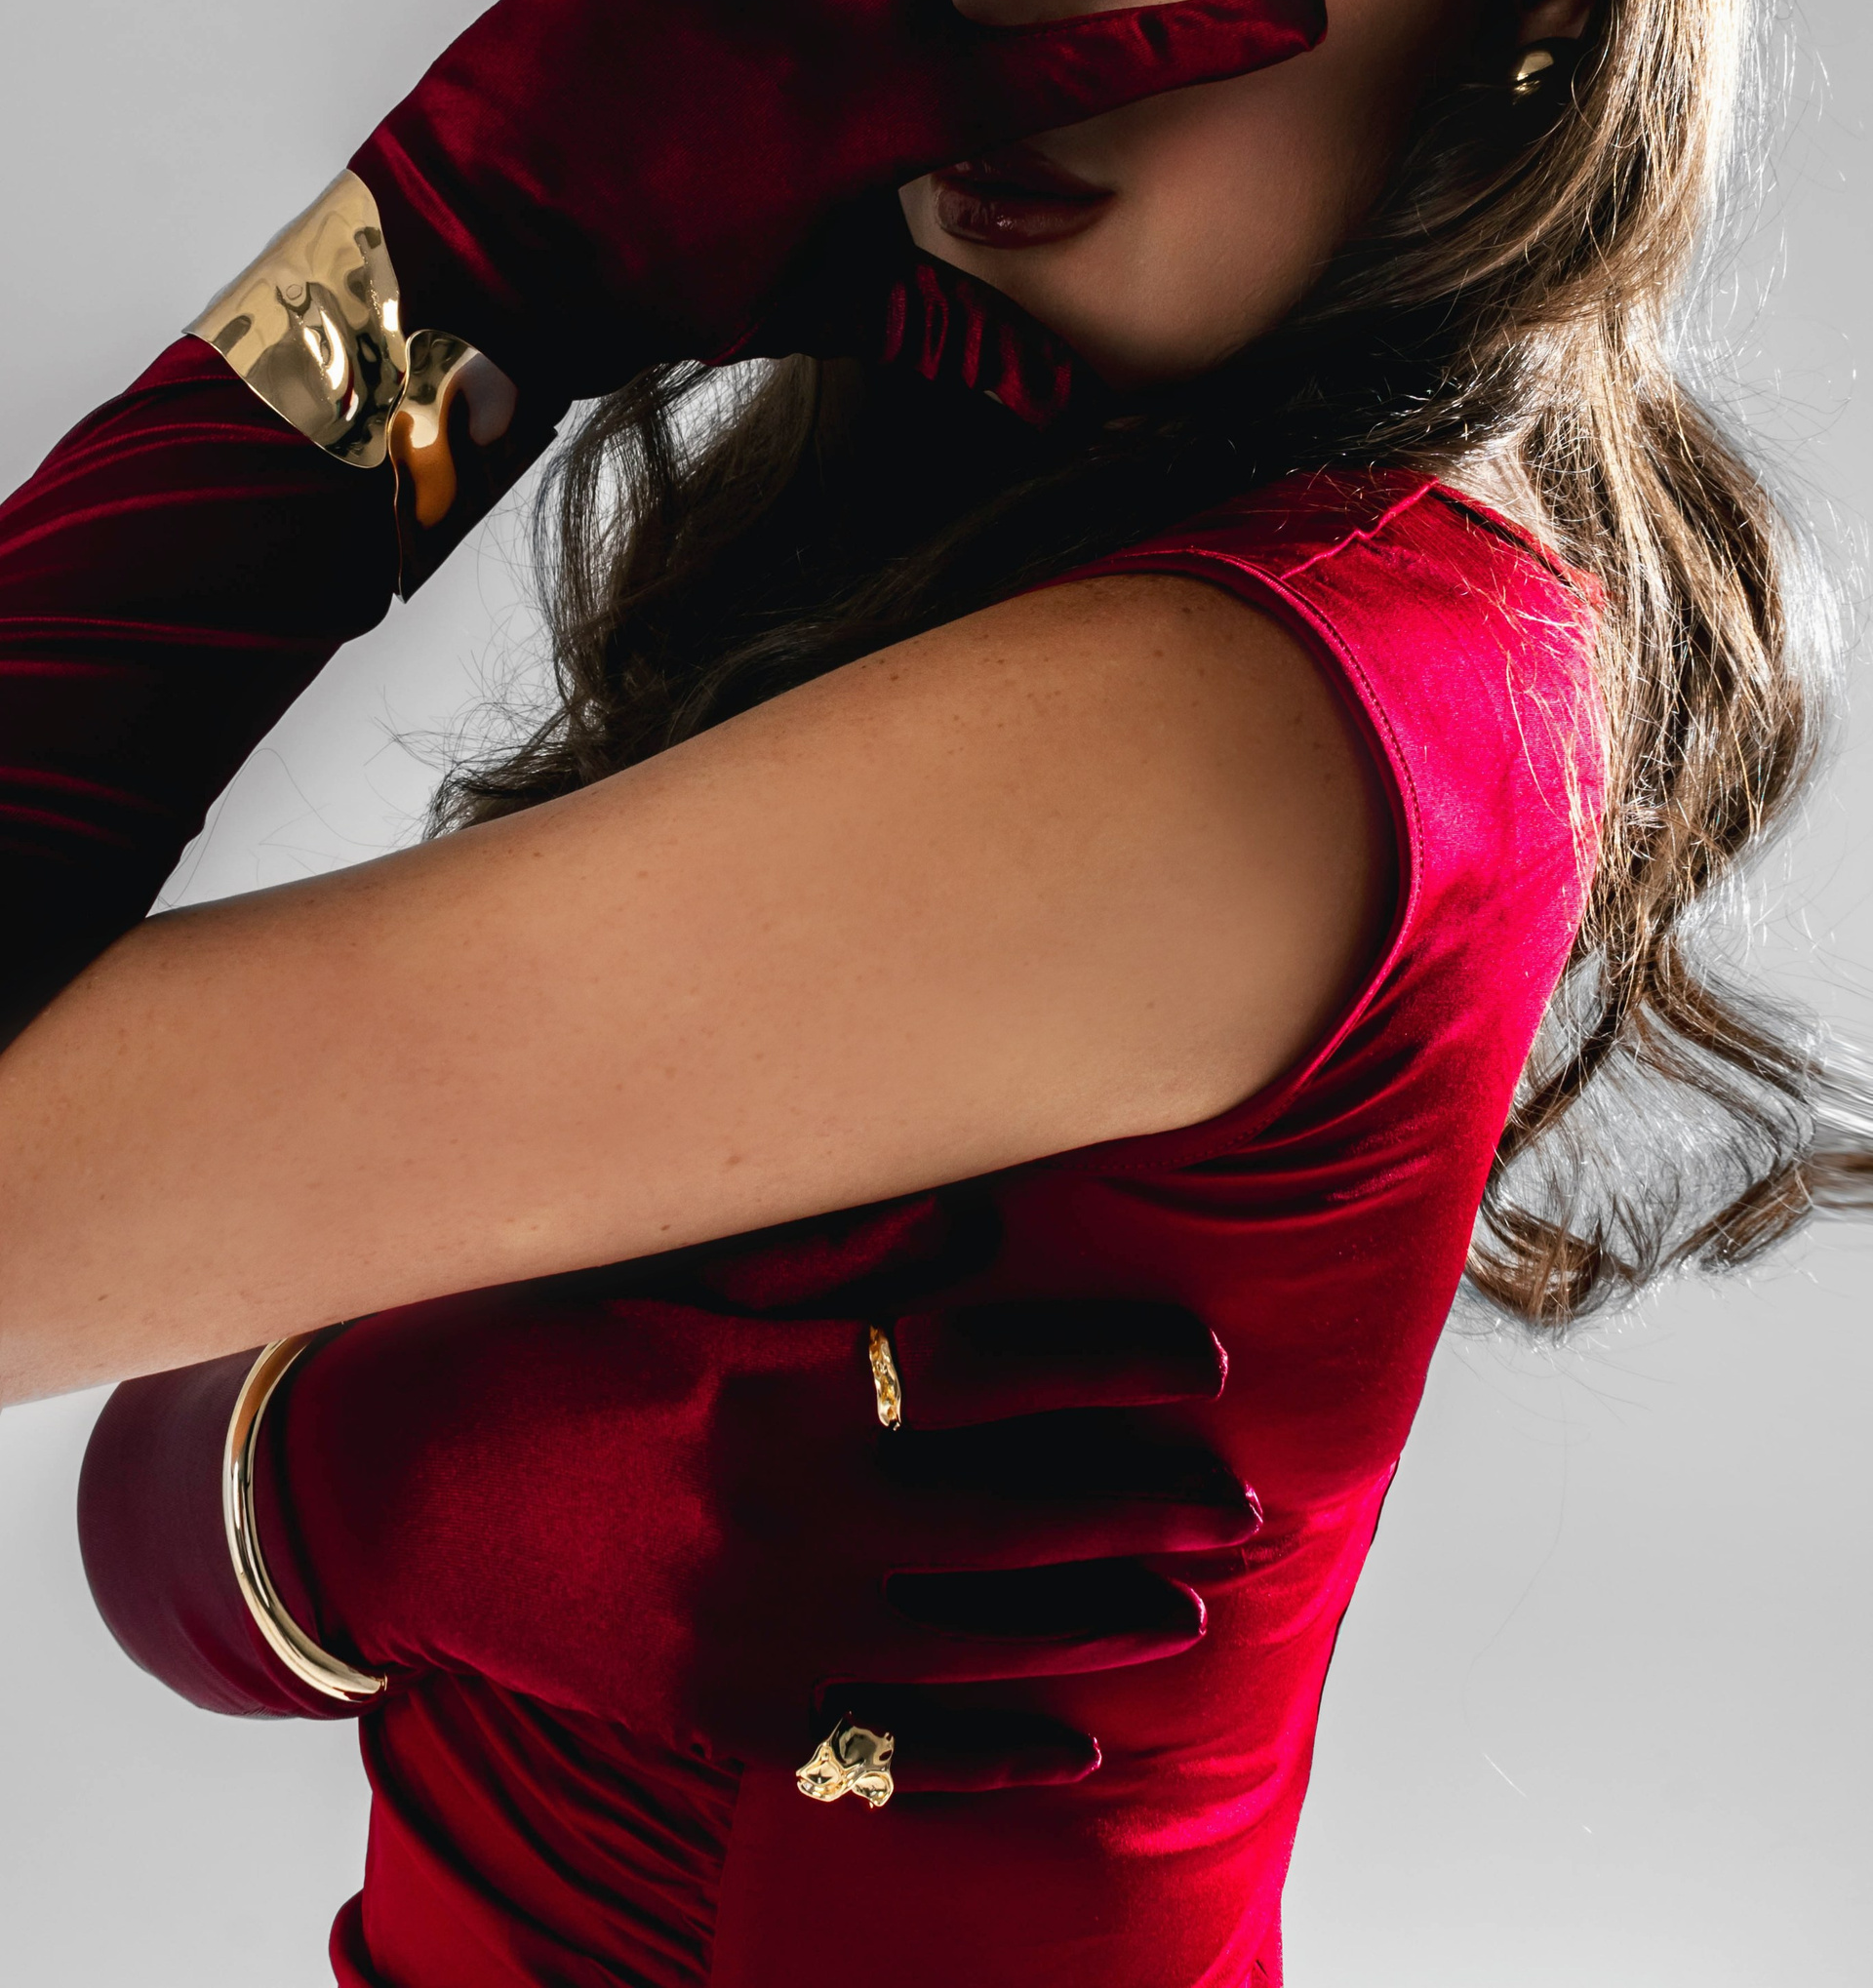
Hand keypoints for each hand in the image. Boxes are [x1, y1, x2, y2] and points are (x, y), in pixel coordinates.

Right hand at [268, 1287, 1258, 1791]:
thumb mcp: (670, 1276)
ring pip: (978, 1634)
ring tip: (1187, 1607)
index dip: (1114, 1362)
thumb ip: (830, 1260)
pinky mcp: (730, 1718)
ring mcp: (762, 1634)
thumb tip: (982, 1223)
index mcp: (776, 1385)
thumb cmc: (534, 1357)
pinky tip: (1077, 1746)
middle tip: (1238, 1498)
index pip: (993, 1366)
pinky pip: (894, 1749)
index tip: (1203, 1360)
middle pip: (1015, 1508)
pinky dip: (994, 1751)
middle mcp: (786, 1516)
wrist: (388, 1500)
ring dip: (1097, 1622)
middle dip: (1145, 1500)